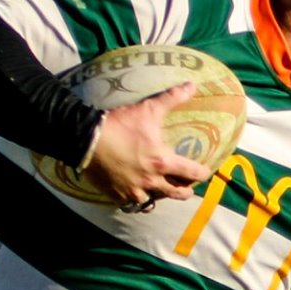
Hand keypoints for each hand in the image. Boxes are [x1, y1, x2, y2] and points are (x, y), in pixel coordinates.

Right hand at [79, 82, 214, 208]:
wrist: (86, 139)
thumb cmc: (119, 124)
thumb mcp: (147, 109)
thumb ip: (171, 98)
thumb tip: (191, 85)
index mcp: (163, 162)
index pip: (193, 173)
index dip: (202, 173)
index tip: (204, 171)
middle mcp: (152, 181)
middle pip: (178, 194)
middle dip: (185, 190)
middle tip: (185, 184)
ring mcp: (134, 191)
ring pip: (156, 200)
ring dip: (161, 195)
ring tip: (161, 189)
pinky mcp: (118, 195)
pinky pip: (132, 204)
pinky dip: (137, 199)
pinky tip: (137, 192)